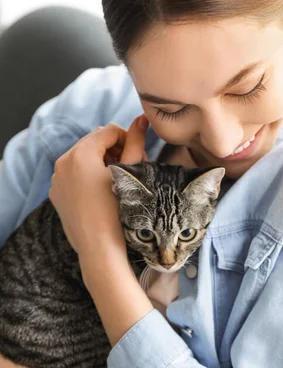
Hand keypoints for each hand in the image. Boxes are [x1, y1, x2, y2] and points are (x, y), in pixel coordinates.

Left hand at [49, 115, 148, 255]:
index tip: (138, 156)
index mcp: (81, 153)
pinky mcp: (56, 192)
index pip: (109, 130)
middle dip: (113, 150)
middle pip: (93, 142)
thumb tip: (142, 119)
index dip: (128, 139)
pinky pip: (72, 174)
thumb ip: (135, 143)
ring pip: (82, 157)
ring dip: (100, 161)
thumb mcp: (129, 173)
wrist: (100, 248)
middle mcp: (63, 161)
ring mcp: (56, 178)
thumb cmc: (119, 211)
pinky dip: (87, 175)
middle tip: (130, 167)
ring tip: (116, 180)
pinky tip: (101, 192)